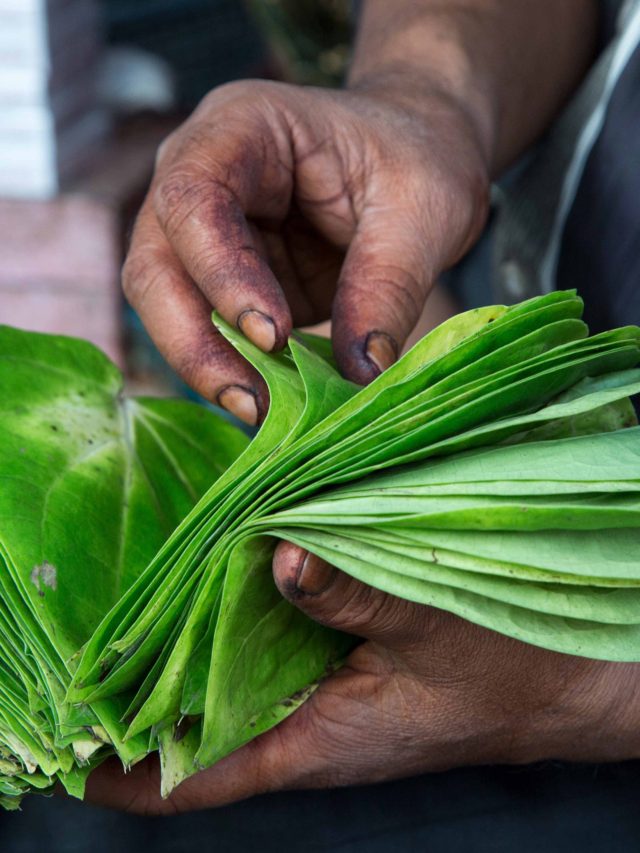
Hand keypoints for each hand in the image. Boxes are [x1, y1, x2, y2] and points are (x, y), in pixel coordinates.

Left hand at [86, 543, 639, 814]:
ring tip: (152, 590)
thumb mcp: (433, 624)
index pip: (199, 774)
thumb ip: (353, 593)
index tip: (73, 751)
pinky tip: (239, 562)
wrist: (572, 677)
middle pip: (206, 715)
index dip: (130, 769)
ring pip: (241, 670)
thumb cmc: (512, 668)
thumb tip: (279, 557)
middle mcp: (311, 719)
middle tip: (101, 636)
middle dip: (152, 685)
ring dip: (202, 637)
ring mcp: (330, 689)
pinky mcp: (351, 659)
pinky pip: (282, 636)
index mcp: (318, 739)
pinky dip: (252, 608)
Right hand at [122, 78, 489, 423]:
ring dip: (206, 364)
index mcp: (242, 126)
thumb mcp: (422, 209)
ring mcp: (205, 231)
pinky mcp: (224, 278)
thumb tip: (360, 373)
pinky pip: (207, 329)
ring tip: (264, 410)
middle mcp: (201, 174)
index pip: (194, 197)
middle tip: (253, 400)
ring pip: (167, 305)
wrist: (417, 153)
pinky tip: (272, 400)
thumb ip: (389, 284)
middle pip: (156, 262)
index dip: (220, 271)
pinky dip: (233, 367)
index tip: (272, 334)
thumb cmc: (417, 156)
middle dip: (194, 340)